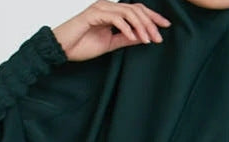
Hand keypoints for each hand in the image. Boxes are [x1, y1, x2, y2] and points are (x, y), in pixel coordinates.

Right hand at [52, 1, 170, 61]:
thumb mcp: (110, 44)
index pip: (136, 11)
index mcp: (112, 12)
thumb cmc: (81, 45)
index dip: (152, 17)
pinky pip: (116, 18)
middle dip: (150, 22)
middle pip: (136, 9)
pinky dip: (126, 28)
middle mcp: (108, 6)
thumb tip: (143, 37)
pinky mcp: (94, 14)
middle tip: (159, 37)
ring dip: (141, 26)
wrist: (62, 49)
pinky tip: (133, 37)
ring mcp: (101, 8)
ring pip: (128, 12)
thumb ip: (126, 39)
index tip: (165, 27)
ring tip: (148, 40)